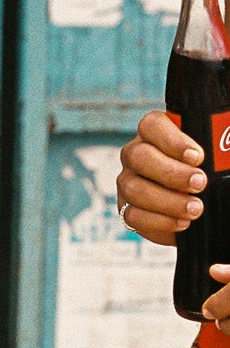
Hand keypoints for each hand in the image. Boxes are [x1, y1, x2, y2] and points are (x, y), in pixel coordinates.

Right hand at [117, 110, 205, 245]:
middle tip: (200, 183)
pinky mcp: (126, 208)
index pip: (152, 125)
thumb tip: (223, 154)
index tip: (198, 157)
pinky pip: (133, 216)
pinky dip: (160, 222)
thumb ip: (218, 151)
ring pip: (134, 189)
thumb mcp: (215, 156)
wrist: (199, 201)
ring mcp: (128, 181)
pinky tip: (182, 223)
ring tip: (195, 209)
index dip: (173, 141)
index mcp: (155, 133)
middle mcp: (135, 154)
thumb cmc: (206, 171)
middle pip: (139, 157)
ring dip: (168, 202)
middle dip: (171, 173)